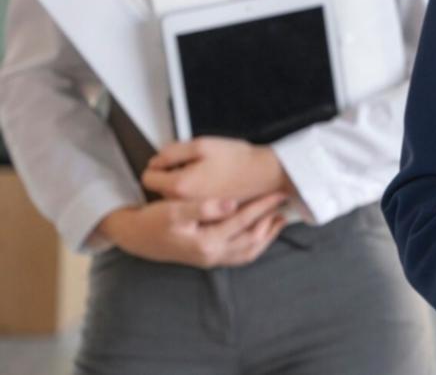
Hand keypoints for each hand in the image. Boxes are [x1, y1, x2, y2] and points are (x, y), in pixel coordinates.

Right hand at [95, 192, 288, 267]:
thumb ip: (203, 208)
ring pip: (249, 252)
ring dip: (267, 235)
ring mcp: (211, 259)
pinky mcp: (208, 258)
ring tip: (279, 217)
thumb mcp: (173, 210)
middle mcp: (212, 255)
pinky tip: (261, 231)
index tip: (278, 192)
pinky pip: (240, 256)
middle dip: (271, 221)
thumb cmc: (152, 220)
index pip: (244, 222)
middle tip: (284, 203)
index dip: (263, 206)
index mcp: (206, 242)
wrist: (134, 236)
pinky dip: (255, 244)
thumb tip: (230, 204)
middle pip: (253, 240)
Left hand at [142, 137, 294, 201]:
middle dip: (169, 177)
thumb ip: (171, 152)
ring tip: (203, 176)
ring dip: (182, 188)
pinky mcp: (208, 216)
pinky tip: (211, 187)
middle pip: (160, 189)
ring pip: (175, 198)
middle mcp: (184, 203)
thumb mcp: (202, 144)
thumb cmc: (238, 159)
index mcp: (179, 185)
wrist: (266, 174)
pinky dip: (196, 198)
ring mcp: (196, 212)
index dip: (157, 164)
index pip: (148, 177)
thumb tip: (156, 161)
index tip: (169, 161)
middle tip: (190, 166)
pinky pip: (191, 206)